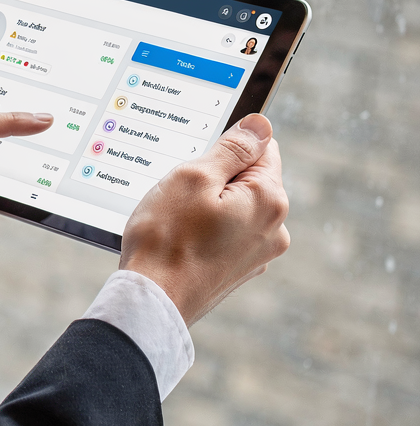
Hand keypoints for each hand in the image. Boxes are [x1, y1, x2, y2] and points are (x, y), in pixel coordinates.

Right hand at [119, 114, 289, 325]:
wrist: (151, 301)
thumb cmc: (167, 237)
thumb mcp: (194, 176)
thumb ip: (232, 148)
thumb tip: (261, 124)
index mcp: (269, 200)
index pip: (261, 147)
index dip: (224, 147)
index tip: (197, 163)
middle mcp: (274, 229)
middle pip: (247, 178)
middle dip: (214, 176)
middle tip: (180, 191)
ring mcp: (257, 254)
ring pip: (233, 206)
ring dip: (206, 203)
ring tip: (175, 218)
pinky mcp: (238, 270)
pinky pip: (224, 232)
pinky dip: (204, 228)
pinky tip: (179, 238)